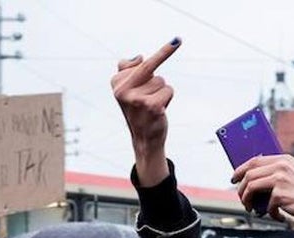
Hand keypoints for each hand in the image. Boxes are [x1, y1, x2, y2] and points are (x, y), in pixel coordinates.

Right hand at [111, 38, 180, 186]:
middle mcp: (122, 90)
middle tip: (163, 70)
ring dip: (161, 93)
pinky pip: (168, 90)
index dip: (159, 56)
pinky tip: (158, 111)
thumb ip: (127, 68)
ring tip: (151, 107)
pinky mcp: (152, 106)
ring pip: (161, 81)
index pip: (138, 62)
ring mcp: (137, 99)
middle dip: (157, 73)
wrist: (143, 139)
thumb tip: (140, 58)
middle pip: (150, 68)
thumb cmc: (138, 111)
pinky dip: (168, 99)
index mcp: (115, 83)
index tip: (178, 41)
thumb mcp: (127, 89)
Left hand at [231, 154, 293, 222]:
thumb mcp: (293, 176)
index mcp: (283, 159)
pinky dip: (270, 214)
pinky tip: (278, 216)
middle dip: (241, 189)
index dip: (240, 169)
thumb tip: (252, 180)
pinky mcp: (281, 194)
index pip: (254, 160)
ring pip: (251, 187)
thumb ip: (276, 173)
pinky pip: (266, 205)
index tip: (234, 178)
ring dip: (248, 201)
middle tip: (242, 199)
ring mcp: (280, 179)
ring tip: (252, 209)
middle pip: (249, 174)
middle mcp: (281, 166)